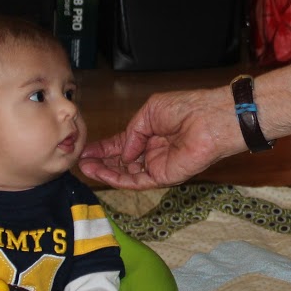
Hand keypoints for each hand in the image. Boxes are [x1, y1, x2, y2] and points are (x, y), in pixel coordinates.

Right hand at [79, 86, 237, 188]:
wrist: (209, 119)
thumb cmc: (186, 108)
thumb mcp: (150, 111)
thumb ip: (132, 132)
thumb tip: (124, 151)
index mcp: (150, 132)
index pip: (123, 143)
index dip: (104, 148)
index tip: (86, 150)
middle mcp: (152, 151)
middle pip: (122, 161)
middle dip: (101, 162)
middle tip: (81, 162)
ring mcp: (158, 165)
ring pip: (126, 174)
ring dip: (105, 172)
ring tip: (85, 168)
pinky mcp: (164, 177)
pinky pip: (137, 181)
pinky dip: (118, 179)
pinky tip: (102, 174)